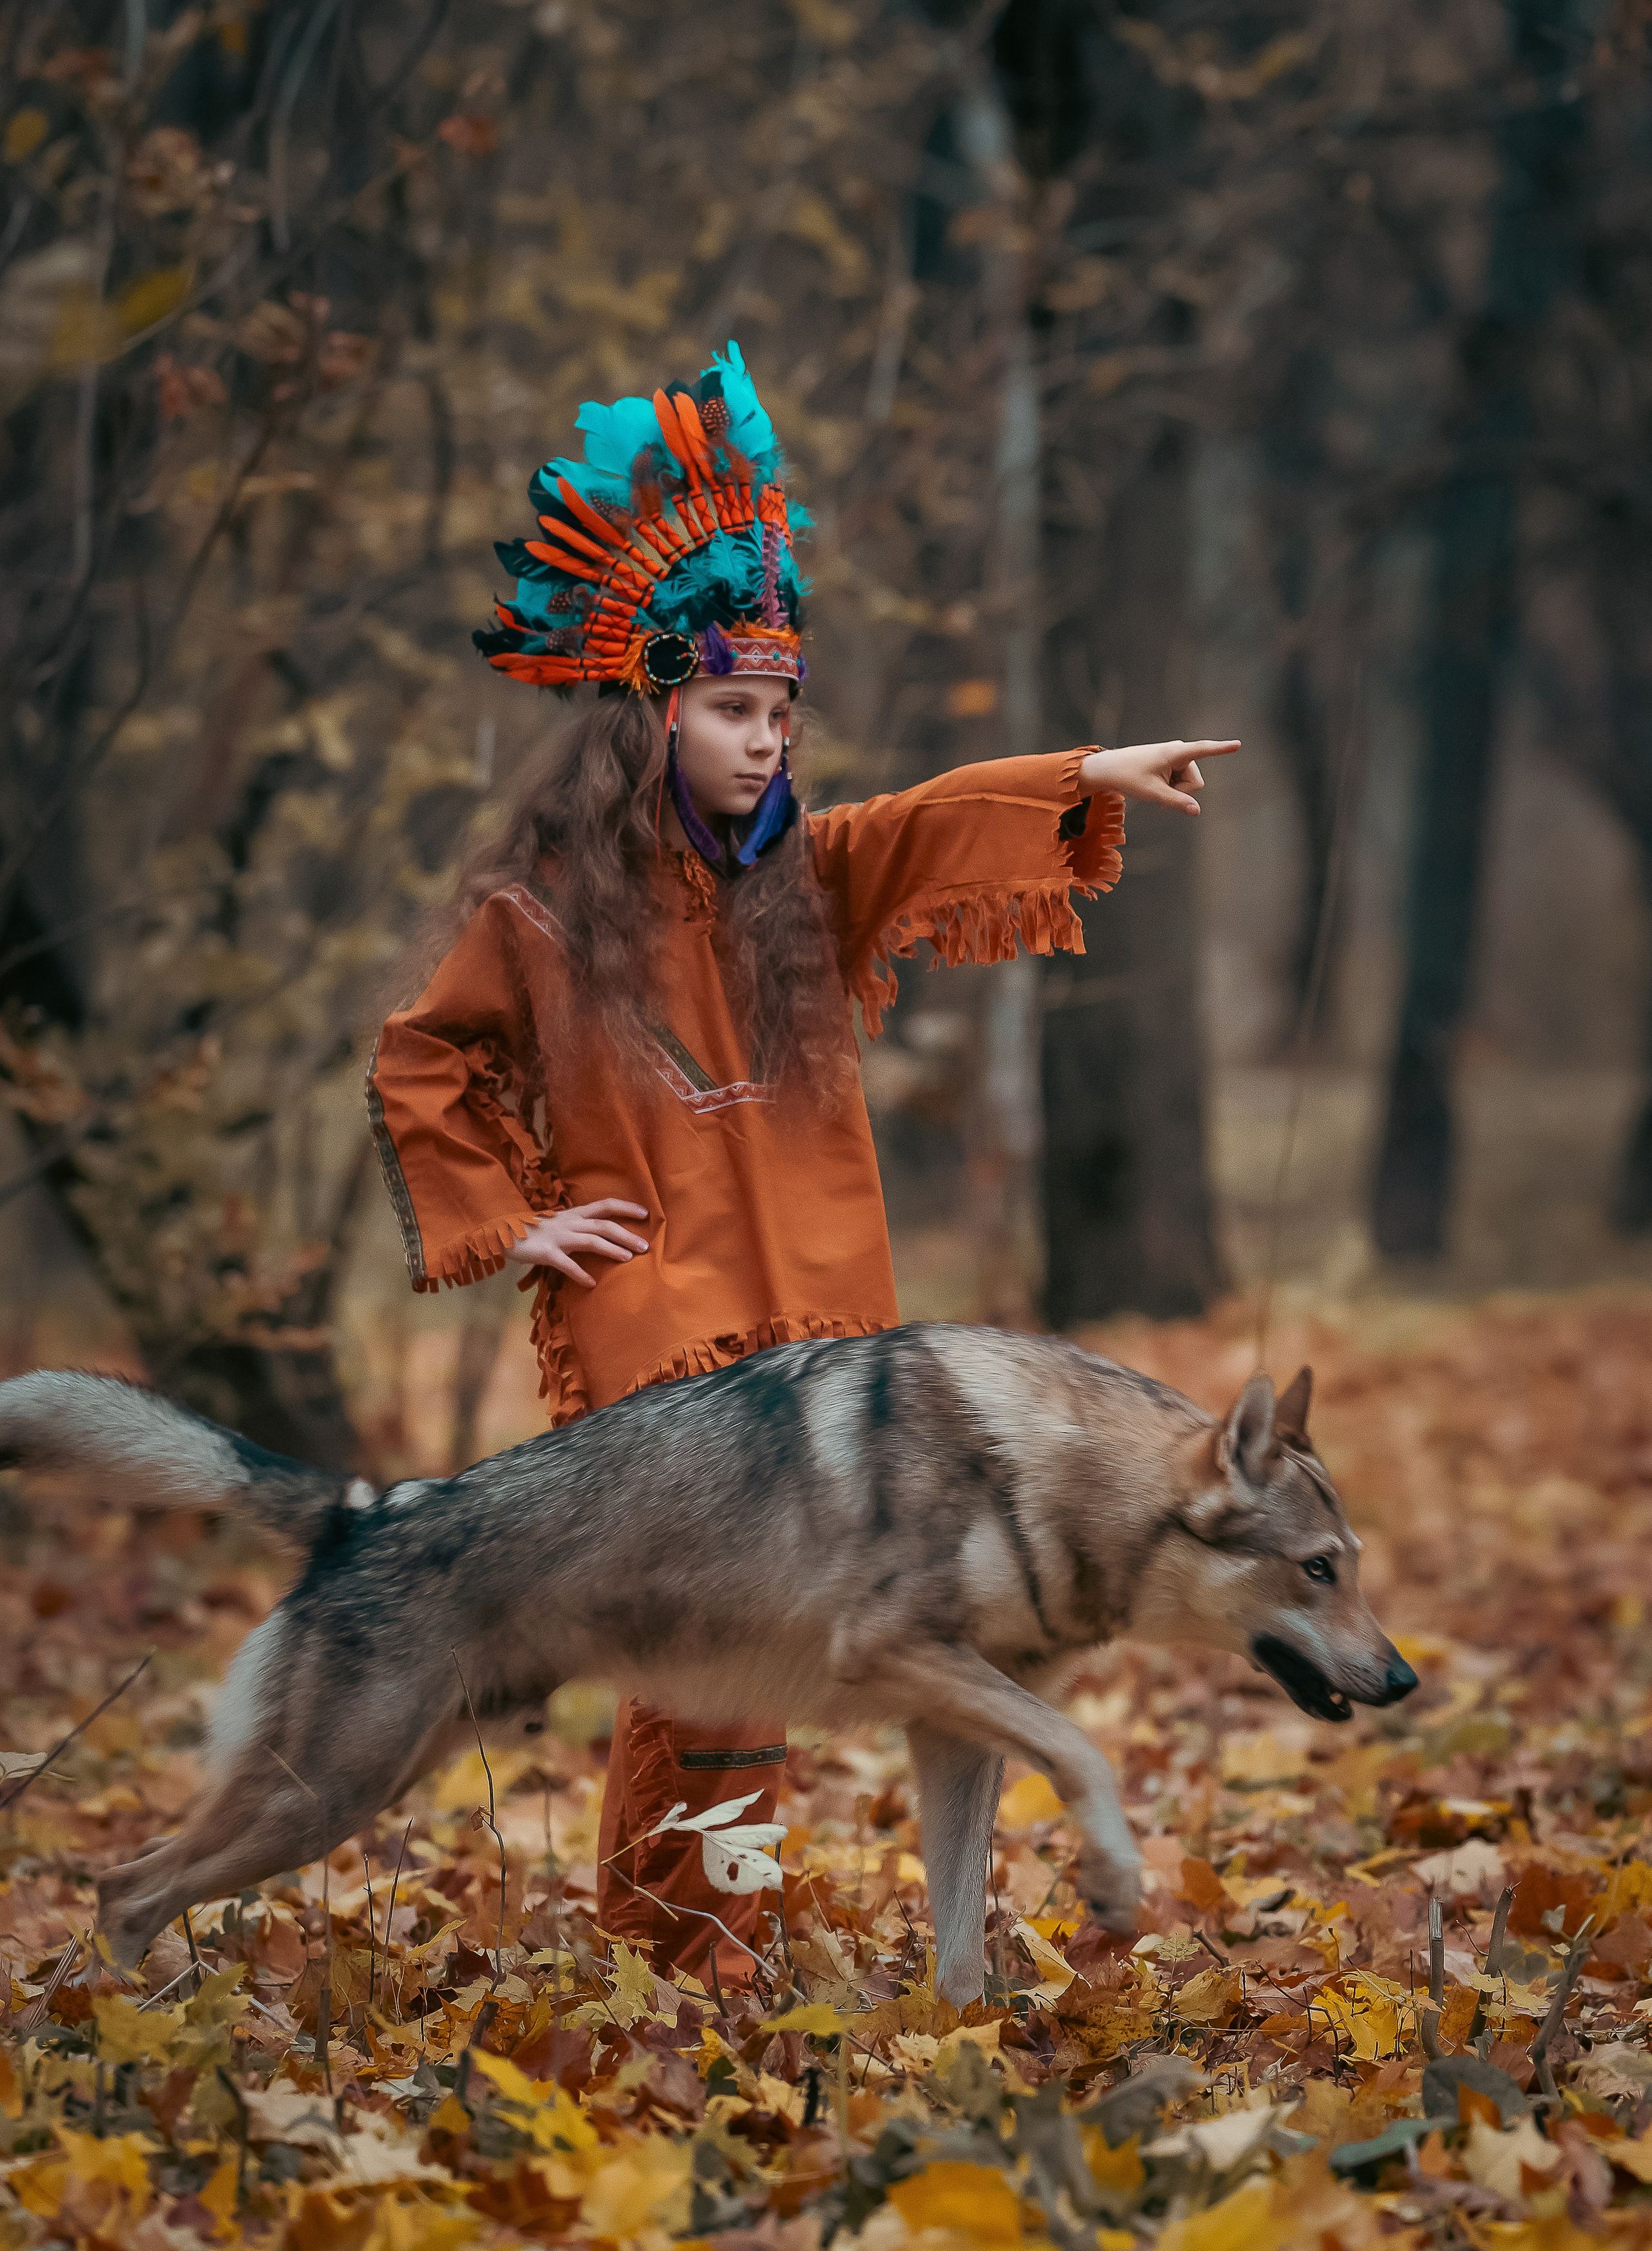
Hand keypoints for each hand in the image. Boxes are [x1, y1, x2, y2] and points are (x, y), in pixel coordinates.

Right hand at [504, 1199, 650, 1288]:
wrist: (502, 1232)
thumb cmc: (535, 1230)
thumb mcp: (560, 1223)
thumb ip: (579, 1226)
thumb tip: (602, 1233)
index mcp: (574, 1214)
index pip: (604, 1205)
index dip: (625, 1207)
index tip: (645, 1213)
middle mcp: (569, 1222)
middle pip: (603, 1225)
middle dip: (626, 1234)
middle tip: (645, 1246)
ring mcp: (558, 1237)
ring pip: (590, 1241)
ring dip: (611, 1249)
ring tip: (628, 1258)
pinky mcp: (546, 1253)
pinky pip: (566, 1264)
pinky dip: (579, 1274)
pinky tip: (592, 1283)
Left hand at [1077, 738, 1239, 814]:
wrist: (1109, 769)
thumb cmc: (1128, 777)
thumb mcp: (1153, 793)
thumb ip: (1176, 802)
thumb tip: (1197, 811)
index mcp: (1176, 752)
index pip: (1203, 750)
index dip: (1221, 749)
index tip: (1238, 744)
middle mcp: (1179, 751)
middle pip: (1196, 782)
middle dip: (1182, 793)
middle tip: (1159, 795)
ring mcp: (1176, 757)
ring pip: (1189, 784)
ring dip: (1175, 792)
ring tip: (1155, 790)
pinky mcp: (1172, 763)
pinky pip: (1181, 782)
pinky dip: (1171, 789)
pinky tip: (1157, 789)